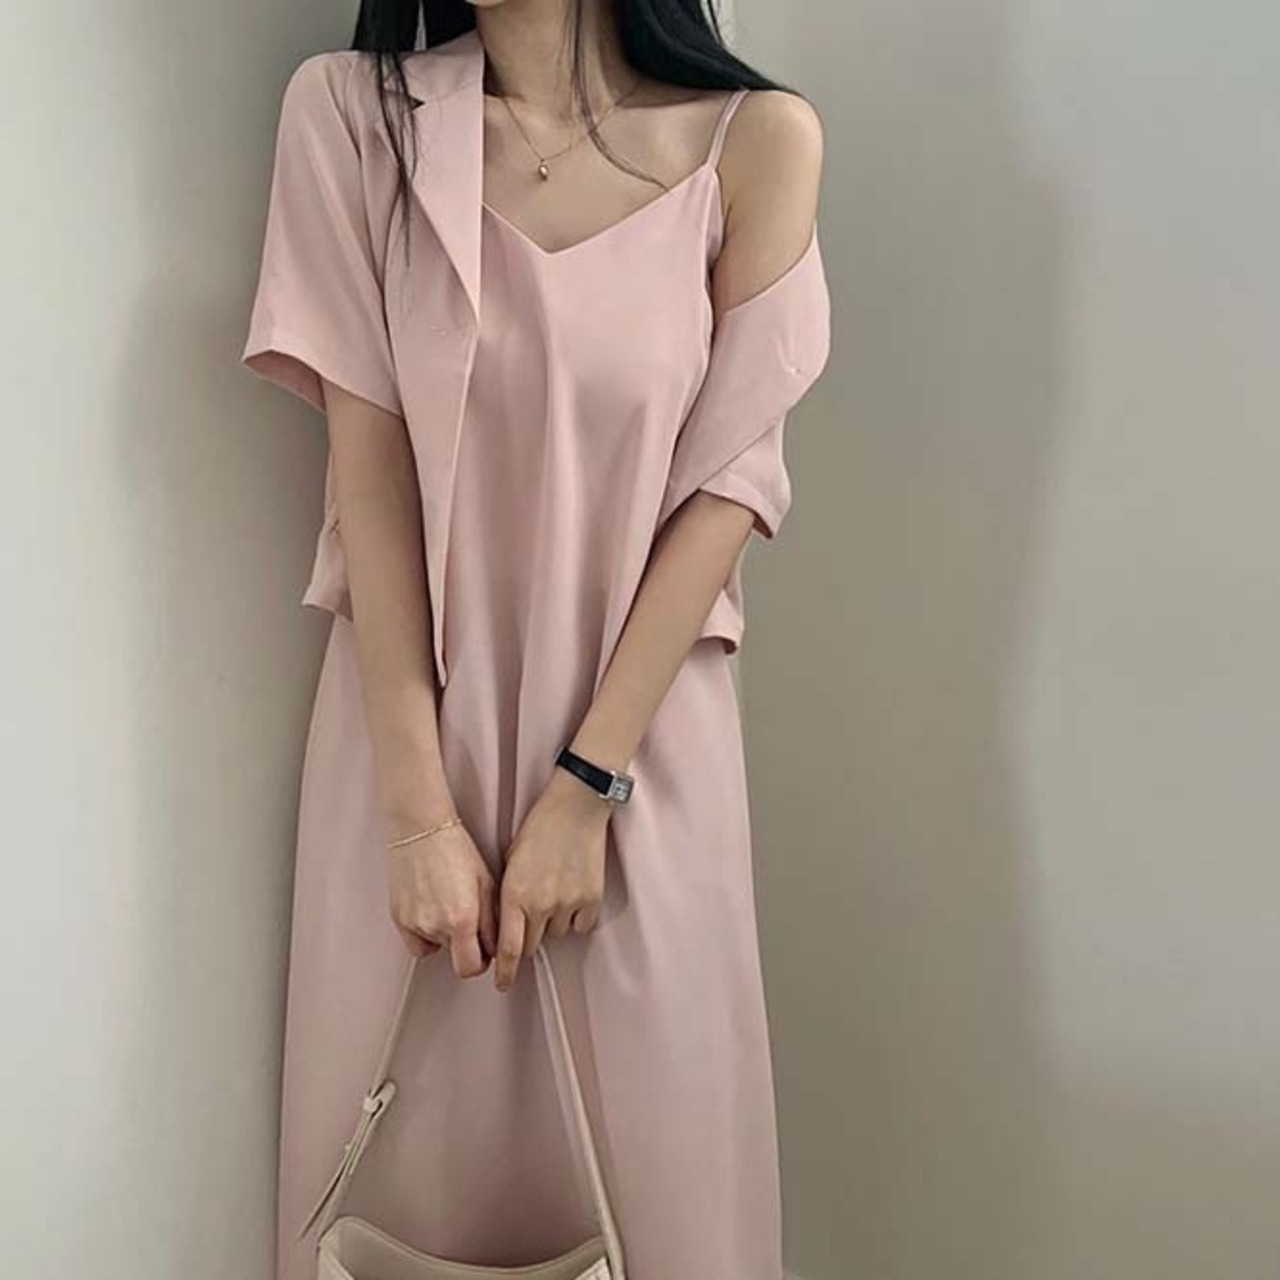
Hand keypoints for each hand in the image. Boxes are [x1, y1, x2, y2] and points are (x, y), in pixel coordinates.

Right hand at [386, 820, 497, 978]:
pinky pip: (415, 941)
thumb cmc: (455, 848)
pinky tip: (432, 911)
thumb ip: (491, 921)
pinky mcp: (398, 917)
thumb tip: (494, 946)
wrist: (421, 829)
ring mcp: (414, 923)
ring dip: (445, 937)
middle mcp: (436, 926)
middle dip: (465, 946)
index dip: (480, 963)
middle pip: (454, 956)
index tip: (484, 953)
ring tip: (448, 906)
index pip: (470, 967)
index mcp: (462, 919)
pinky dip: (425, 934)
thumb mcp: (486, 884)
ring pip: (436, 947)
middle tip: (469, 924)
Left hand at [494, 769, 611, 991]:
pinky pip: (580, 923)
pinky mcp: (592, 899)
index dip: (505, 972)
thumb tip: (510, 923)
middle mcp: (540, 904)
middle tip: (532, 917)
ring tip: (556, 888)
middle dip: (529, 938)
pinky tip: (573, 889)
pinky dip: (576, 914)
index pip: (508, 949)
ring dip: (553, 921)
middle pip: (532, 946)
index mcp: (514, 894)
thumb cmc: (539, 827)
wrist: (576, 806)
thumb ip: (509, 895)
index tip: (503, 984)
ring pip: (557, 933)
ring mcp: (568, 903)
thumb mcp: (511, 860)